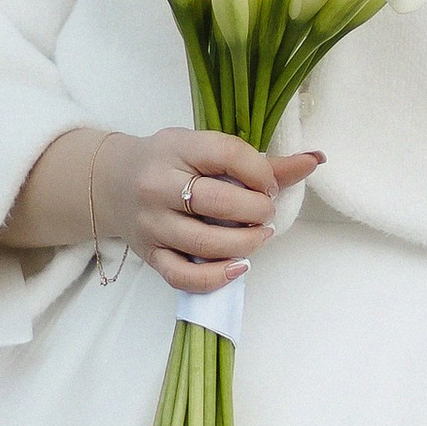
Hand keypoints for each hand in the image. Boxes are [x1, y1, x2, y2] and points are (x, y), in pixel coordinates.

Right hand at [94, 126, 324, 295]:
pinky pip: (183, 276)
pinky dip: (215, 277)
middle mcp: (158, 185)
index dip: (260, 172)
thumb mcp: (203, 148)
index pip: (227, 154)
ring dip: (244, 244)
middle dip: (256, 210)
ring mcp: (151, 223)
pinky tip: (238, 267)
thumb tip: (316, 160)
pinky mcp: (148, 254)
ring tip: (259, 236)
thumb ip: (258, 161)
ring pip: (203, 242)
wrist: (110, 181)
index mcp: (176, 148)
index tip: (270, 184)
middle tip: (265, 212)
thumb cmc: (168, 161)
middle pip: (218, 202)